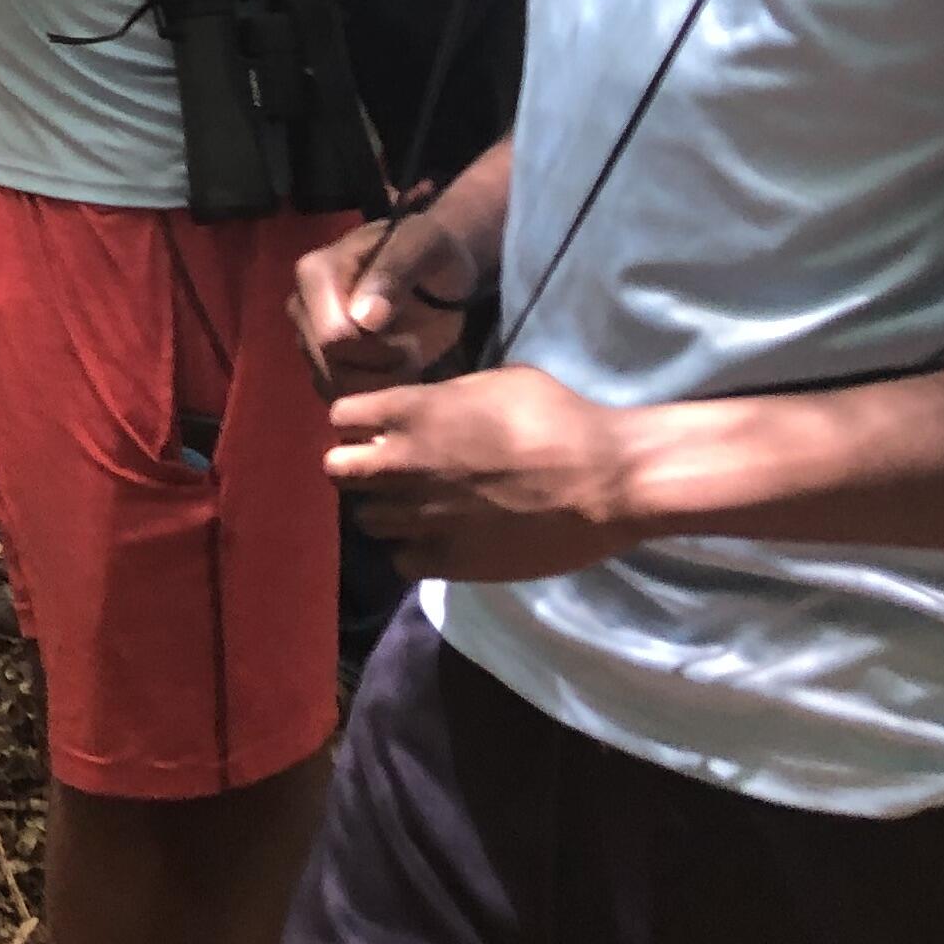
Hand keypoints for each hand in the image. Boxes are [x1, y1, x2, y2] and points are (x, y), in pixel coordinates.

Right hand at [293, 204, 480, 393]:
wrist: (436, 271)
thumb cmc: (430, 253)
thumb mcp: (422, 247)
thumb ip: (393, 274)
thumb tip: (364, 319)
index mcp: (315, 274)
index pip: (331, 336)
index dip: (376, 350)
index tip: (412, 343)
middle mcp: (302, 307)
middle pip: (331, 365)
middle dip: (379, 370)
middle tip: (414, 354)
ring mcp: (309, 337)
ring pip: (333, 385)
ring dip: (379, 385)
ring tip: (408, 363)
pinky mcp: (323, 362)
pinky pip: (337, 396)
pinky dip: (371, 396)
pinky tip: (396, 376)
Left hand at [327, 366, 648, 581]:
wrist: (605, 481)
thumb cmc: (558, 418)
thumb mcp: (494, 382)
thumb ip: (444, 398)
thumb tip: (427, 409)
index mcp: (412, 413)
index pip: (341, 417)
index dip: (359, 422)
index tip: (378, 427)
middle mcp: (402, 465)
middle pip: (338, 470)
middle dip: (357, 467)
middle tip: (390, 470)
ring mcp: (422, 517)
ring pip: (365, 520)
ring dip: (385, 510)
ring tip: (417, 508)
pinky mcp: (447, 561)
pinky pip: (399, 561)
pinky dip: (412, 551)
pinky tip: (437, 540)